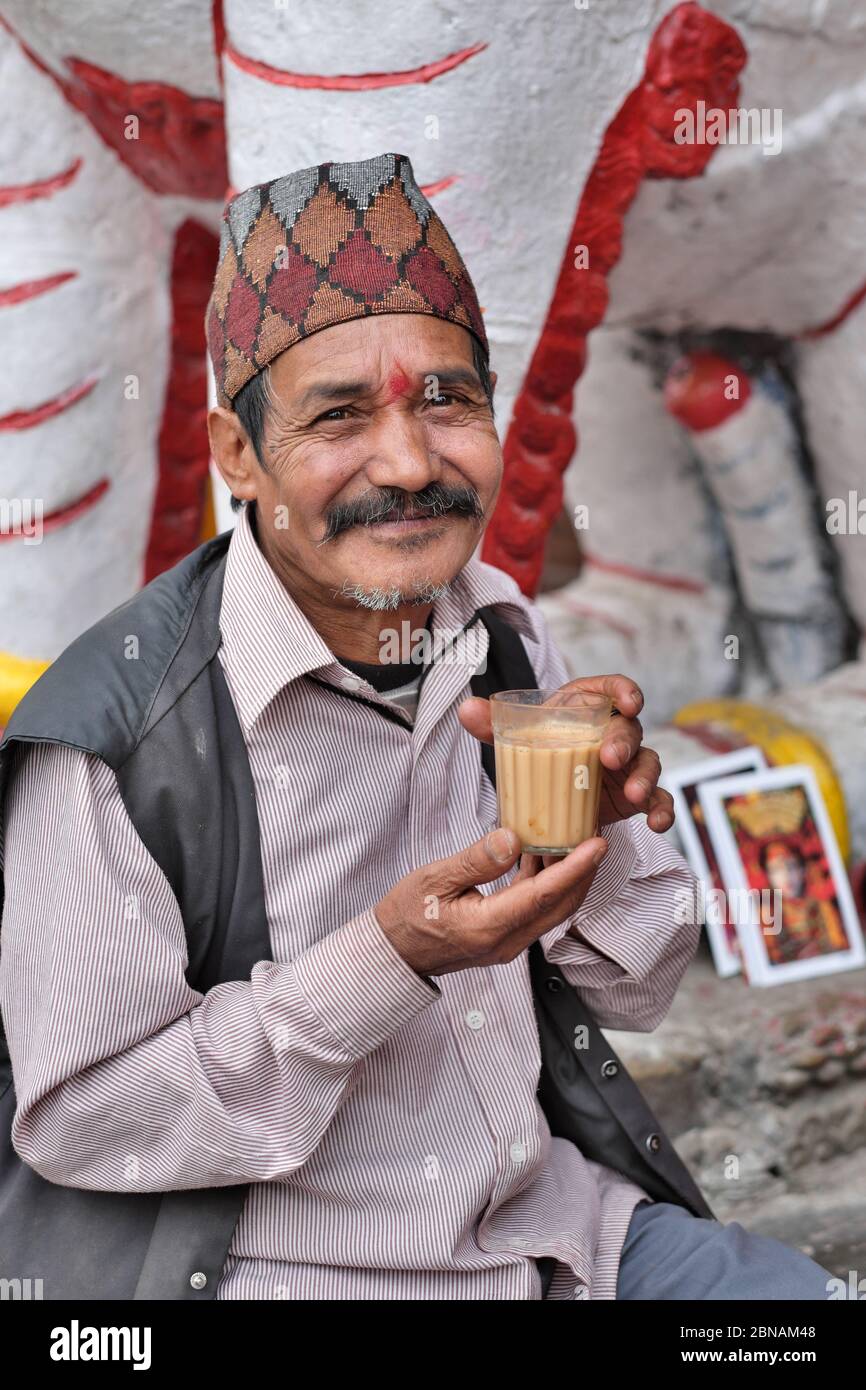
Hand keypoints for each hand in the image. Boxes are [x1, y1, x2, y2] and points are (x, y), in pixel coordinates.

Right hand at [374, 828, 606, 976]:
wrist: (393, 951)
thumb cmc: (407, 915)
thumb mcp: (435, 879)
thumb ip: (477, 860)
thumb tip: (513, 838)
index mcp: (489, 927)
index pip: (544, 896)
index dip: (575, 869)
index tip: (597, 845)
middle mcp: (506, 942)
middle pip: (560, 907)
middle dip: (583, 872)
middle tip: (594, 836)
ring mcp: (507, 944)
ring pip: (551, 910)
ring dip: (567, 878)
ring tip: (572, 841)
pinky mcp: (504, 939)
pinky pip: (535, 911)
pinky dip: (546, 884)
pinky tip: (540, 857)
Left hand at [458, 673, 673, 832]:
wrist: (546, 791)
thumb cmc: (537, 753)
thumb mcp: (515, 740)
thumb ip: (492, 726)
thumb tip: (466, 709)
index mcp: (586, 709)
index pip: (612, 689)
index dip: (625, 690)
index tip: (629, 702)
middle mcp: (612, 733)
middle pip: (629, 728)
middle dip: (624, 741)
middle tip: (610, 758)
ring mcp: (627, 765)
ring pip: (648, 763)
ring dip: (645, 777)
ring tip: (633, 795)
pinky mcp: (633, 795)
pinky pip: (658, 800)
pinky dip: (663, 811)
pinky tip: (657, 824)